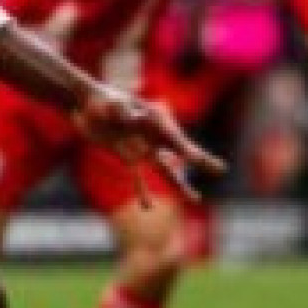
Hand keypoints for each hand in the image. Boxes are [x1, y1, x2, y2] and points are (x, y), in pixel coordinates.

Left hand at [75, 85, 226, 200]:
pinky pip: (138, 177)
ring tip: (196, 199)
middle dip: (200, 161)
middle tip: (221, 169)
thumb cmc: (101, 99)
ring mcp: (143, 147)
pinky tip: (148, 207)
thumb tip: (130, 117)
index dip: (187, 149)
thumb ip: (122, 111)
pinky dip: (142, 191)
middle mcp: (153, 135)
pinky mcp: (128, 157)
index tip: (196, 158)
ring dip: (179, 184)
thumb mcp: (111, 104)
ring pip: (165, 169)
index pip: (175, 138)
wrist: (86, 104)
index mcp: (155, 120)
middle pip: (180, 151)